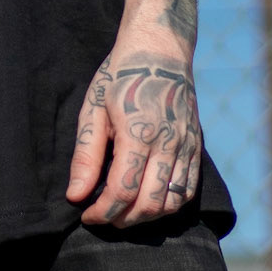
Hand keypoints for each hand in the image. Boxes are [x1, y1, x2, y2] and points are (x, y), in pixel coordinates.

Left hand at [66, 42, 201, 226]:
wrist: (160, 50)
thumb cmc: (120, 77)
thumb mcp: (93, 110)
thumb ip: (85, 156)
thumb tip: (76, 195)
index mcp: (139, 133)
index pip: (123, 191)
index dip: (102, 212)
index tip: (86, 215)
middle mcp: (168, 144)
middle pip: (149, 204)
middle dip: (122, 219)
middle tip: (102, 217)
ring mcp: (186, 147)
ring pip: (172, 203)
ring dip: (146, 217)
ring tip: (123, 213)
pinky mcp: (195, 147)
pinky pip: (187, 190)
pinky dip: (168, 205)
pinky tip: (148, 202)